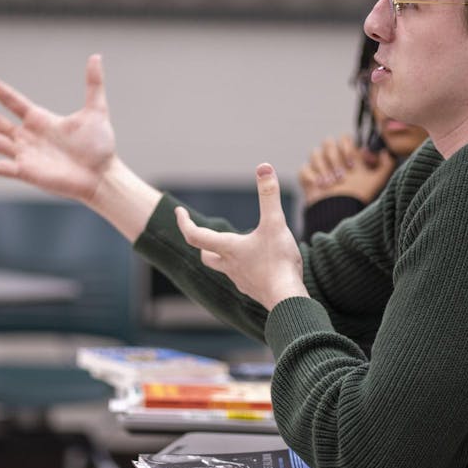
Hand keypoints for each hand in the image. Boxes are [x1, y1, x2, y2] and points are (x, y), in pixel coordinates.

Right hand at [0, 54, 116, 203]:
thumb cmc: (100, 146)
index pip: (12, 101)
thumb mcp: (96, 110)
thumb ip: (93, 84)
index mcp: (41, 120)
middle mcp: (30, 136)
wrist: (103, 175)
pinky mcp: (28, 172)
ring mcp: (27, 155)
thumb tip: (96, 56)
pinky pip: (2, 167)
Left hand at [176, 164, 308, 310]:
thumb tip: (264, 166)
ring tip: (240, 246)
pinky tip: (261, 266)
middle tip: (204, 233)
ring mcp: (242, 280)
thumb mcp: (276, 223)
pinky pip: (245, 278)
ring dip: (226, 256)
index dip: (183, 222)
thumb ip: (269, 195)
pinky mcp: (255, 290)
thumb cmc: (278, 263)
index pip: (195, 235)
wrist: (287, 301)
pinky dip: (246, 269)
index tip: (179, 211)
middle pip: (206, 256)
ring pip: (225, 267)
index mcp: (229, 248)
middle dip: (203, 243)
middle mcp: (230, 266)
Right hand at [298, 134, 395, 204]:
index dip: (347, 148)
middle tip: (341, 176)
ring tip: (331, 184)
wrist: (341, 213)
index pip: (344, 138)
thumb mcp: (376, 181)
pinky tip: (320, 185)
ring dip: (324, 169)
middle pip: (328, 142)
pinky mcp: (307, 176)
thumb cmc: (358, 195)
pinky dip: (312, 176)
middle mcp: (332, 157)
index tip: (352, 165)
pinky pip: (304, 169)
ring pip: (315, 153)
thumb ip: (386, 165)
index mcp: (347, 154)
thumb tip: (385, 151)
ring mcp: (318, 166)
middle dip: (335, 159)